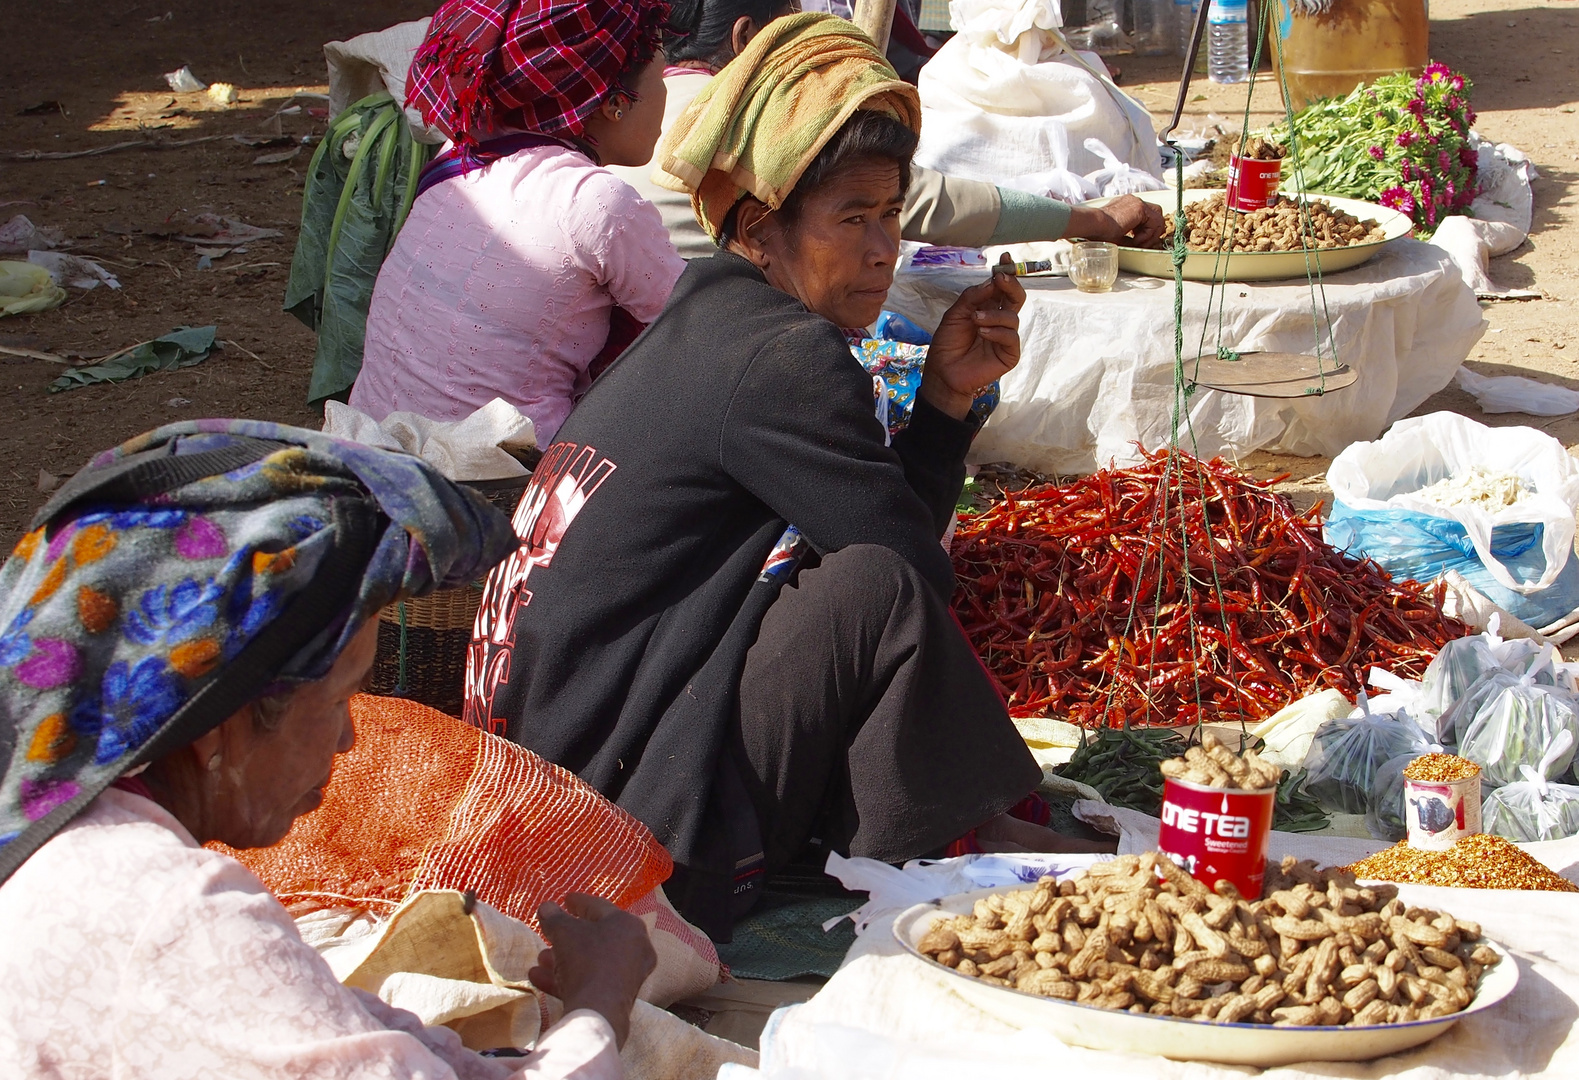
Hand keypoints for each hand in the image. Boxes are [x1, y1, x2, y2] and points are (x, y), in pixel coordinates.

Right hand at [528, 893, 656, 1047]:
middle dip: (567, 937)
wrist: (599, 1011)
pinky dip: (566, 978)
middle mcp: (635, 948)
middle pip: (595, 937)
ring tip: (541, 959)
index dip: (579, 902)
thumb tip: (546, 907)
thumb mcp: (564, 932)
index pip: (600, 907)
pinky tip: (538, 978)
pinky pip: (590, 981)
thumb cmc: (586, 960)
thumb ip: (554, 917)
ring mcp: (629, 975)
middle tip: (551, 933)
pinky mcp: (618, 998)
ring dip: (563, 959)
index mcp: (628, 925)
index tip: (566, 899)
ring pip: (590, 962)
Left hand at [919, 256, 1024, 419]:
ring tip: (975, 319)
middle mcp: (1000, 320)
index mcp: (988, 307)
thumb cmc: (948, 344)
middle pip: (1016, 298)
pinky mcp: (1009, 354)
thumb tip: (993, 281)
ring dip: (994, 315)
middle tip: (1000, 280)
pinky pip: (1011, 337)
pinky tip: (982, 333)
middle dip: (1010, 285)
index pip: (1002, 287)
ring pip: (1013, 317)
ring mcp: (1006, 337)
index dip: (1007, 272)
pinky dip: (997, 332)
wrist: (943, 373)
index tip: (1006, 258)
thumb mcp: (955, 314)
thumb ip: (973, 297)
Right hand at [1066, 195, 1166, 247]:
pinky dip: (1148, 234)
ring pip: (1158, 218)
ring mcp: (1137, 202)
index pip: (1146, 215)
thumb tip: (1139, 245)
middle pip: (1156, 213)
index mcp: (1126, 206)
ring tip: (1138, 244)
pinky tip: (1135, 240)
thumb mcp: (1119, 235)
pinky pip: (1154, 222)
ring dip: (1151, 235)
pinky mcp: (1140, 207)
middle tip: (1145, 243)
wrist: (1093, 224)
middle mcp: (1133, 201)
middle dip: (1154, 230)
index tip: (1138, 242)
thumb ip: (1130, 237)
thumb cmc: (1099, 232)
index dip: (1146, 230)